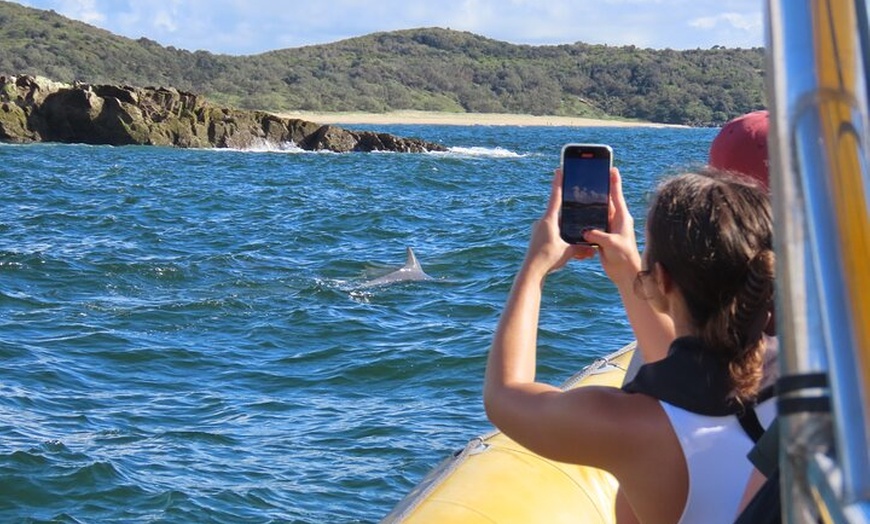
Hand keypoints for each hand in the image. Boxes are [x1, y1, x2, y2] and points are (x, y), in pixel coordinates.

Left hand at [521, 169, 596, 278]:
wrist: (531, 272)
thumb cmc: (547, 259)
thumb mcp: (568, 251)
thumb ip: (580, 246)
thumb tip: (592, 247)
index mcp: (549, 220)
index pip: (556, 197)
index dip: (559, 182)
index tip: (559, 169)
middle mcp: (542, 222)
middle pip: (558, 210)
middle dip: (568, 207)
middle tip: (577, 199)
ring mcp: (539, 230)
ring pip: (556, 224)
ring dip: (565, 225)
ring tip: (574, 229)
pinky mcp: (538, 238)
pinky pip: (552, 233)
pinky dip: (561, 236)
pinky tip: (567, 244)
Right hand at [583, 167, 641, 286]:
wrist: (625, 273)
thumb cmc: (624, 257)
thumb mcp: (611, 244)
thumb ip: (598, 235)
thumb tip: (585, 231)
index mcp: (622, 217)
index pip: (617, 195)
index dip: (614, 181)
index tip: (611, 168)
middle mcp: (616, 220)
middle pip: (607, 200)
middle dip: (601, 189)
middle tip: (593, 176)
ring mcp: (609, 228)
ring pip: (599, 212)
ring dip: (592, 205)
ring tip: (582, 193)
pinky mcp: (603, 236)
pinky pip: (594, 224)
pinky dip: (588, 220)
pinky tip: (579, 215)